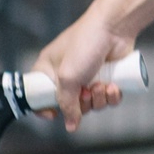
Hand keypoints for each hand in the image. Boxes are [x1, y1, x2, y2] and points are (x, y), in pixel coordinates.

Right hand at [27, 13, 136, 131]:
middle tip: (87, 92)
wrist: (115, 27)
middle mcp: (67, 73)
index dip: (45, 108)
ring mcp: (88, 75)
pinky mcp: (107, 75)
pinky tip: (114, 86)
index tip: (54, 114)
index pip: (39, 95)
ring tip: (103, 85)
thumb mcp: (68, 77)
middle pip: (70, 105)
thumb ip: (66, 103)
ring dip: (99, 99)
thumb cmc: (84, 46)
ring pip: (92, 103)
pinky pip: (108, 97)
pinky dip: (111, 96)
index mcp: (49, 69)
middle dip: (82, 104)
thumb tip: (70, 126)